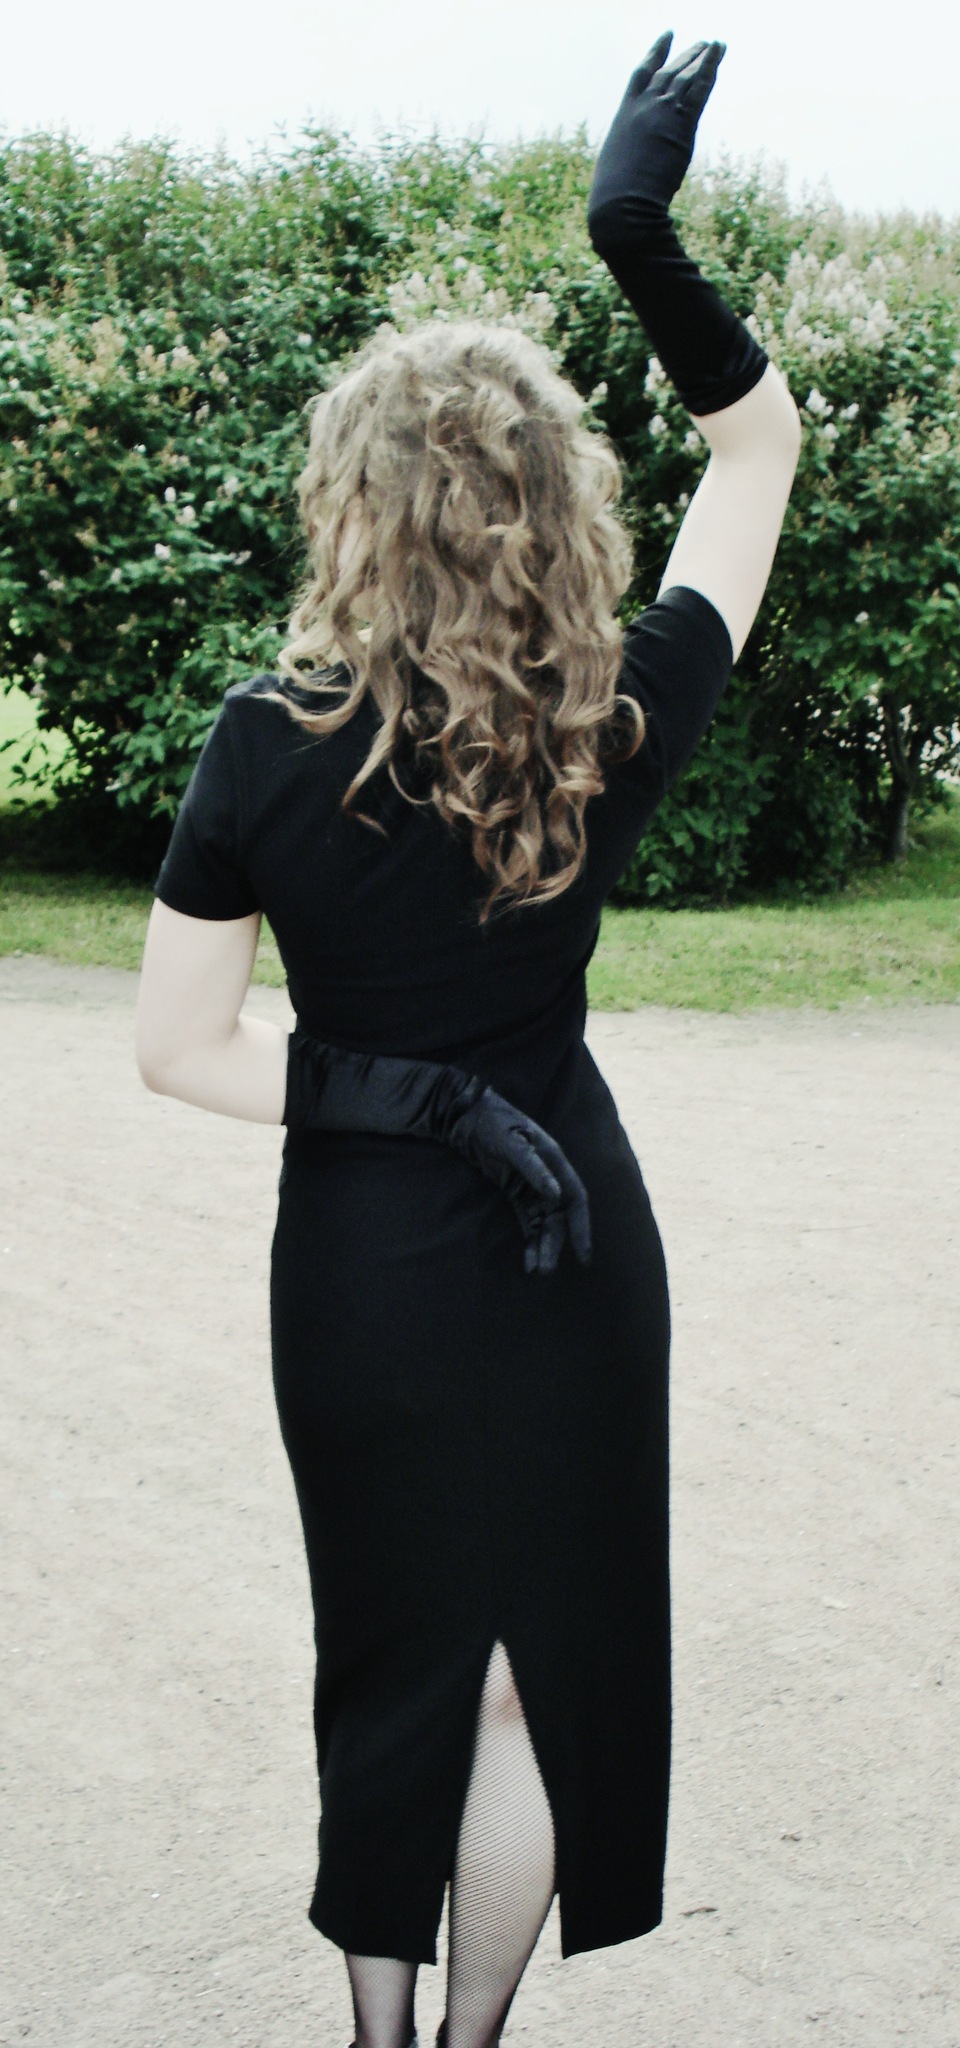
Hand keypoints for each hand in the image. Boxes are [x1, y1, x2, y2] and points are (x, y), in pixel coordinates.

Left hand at [452, 1086, 592, 1276]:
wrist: (466, 1115)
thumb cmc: (492, 1122)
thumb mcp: (511, 1143)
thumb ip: (533, 1168)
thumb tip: (555, 1195)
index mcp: (555, 1161)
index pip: (575, 1200)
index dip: (581, 1228)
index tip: (583, 1255)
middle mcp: (548, 1176)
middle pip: (558, 1217)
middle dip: (555, 1244)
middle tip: (546, 1271)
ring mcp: (531, 1184)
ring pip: (544, 1222)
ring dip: (542, 1246)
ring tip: (536, 1270)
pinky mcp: (515, 1190)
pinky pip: (528, 1220)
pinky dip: (530, 1239)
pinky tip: (527, 1259)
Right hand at [589, 30, 725, 224]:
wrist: (622, 206)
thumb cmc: (614, 200)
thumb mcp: (617, 168)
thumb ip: (631, 154)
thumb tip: (639, 166)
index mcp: (624, 114)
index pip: (642, 74)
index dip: (655, 53)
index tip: (667, 37)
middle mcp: (643, 106)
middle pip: (668, 72)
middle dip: (685, 56)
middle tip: (701, 44)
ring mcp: (662, 112)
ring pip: (685, 76)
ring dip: (701, 58)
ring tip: (715, 45)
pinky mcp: (682, 125)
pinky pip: (699, 89)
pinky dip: (710, 68)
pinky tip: (719, 52)